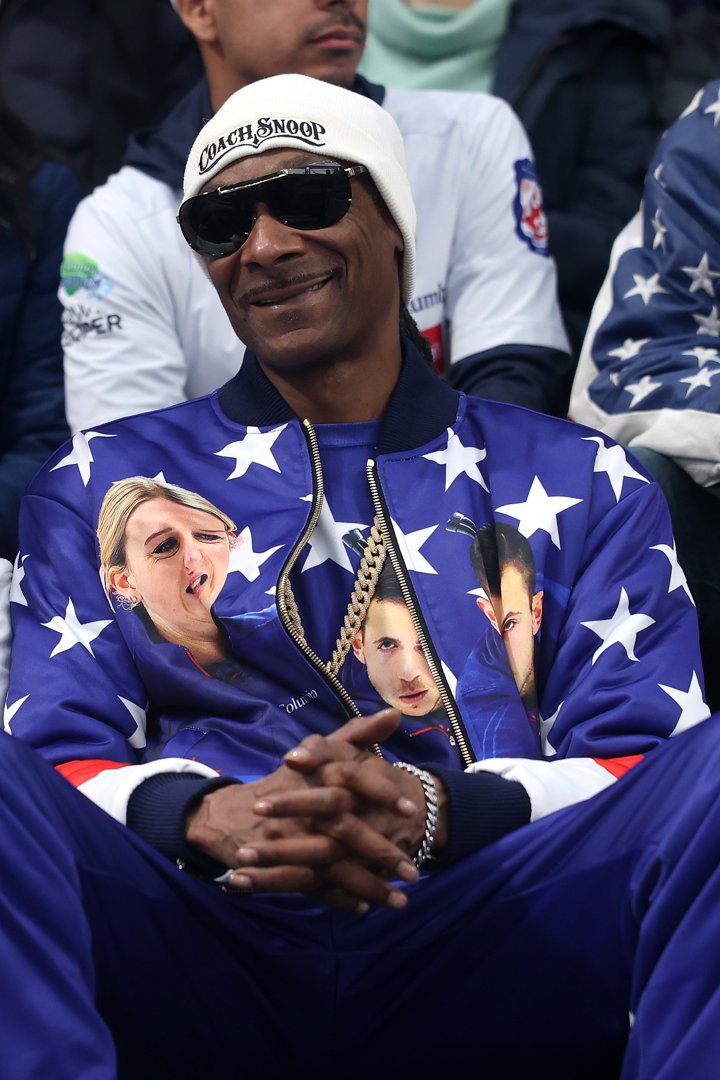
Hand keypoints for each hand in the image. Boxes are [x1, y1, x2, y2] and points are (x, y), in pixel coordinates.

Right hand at [185, 709, 421, 909]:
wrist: (233, 815)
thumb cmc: (287, 781)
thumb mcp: (319, 750)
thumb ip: (357, 733)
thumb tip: (394, 714)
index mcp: (316, 776)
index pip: (353, 779)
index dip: (382, 793)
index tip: (410, 812)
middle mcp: (305, 809)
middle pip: (349, 832)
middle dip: (383, 854)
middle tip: (414, 873)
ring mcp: (294, 841)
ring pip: (336, 867)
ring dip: (369, 886)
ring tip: (399, 902)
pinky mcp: (284, 867)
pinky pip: (317, 888)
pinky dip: (340, 900)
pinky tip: (365, 907)